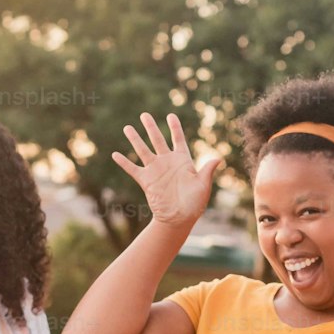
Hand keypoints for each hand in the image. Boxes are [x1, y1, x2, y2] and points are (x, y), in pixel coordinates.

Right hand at [111, 112, 220, 228]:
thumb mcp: (203, 185)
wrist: (179, 218)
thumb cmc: (195, 204)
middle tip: (144, 114)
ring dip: (135, 139)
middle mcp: (167, 162)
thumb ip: (208, 170)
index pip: (178, 139)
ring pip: (143, 150)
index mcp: (183, 161)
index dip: (175, 127)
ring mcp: (155, 170)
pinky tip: (115, 154)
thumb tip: (218, 158)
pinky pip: (133, 169)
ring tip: (127, 128)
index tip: (170, 115)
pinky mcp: (146, 180)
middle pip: (158, 140)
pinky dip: (124, 162)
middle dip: (151, 127)